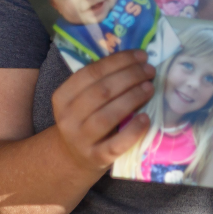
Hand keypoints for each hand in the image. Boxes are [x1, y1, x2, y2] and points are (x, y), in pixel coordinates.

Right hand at [50, 49, 154, 173]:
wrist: (75, 157)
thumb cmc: (85, 119)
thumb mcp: (82, 99)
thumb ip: (100, 81)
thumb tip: (135, 59)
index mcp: (63, 96)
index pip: (92, 72)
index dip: (119, 61)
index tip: (142, 55)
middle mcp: (68, 118)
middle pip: (102, 91)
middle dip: (130, 76)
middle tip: (150, 71)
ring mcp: (81, 140)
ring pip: (108, 116)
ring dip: (133, 98)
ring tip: (150, 88)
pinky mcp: (97, 158)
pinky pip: (116, 144)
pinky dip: (133, 130)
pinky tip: (146, 118)